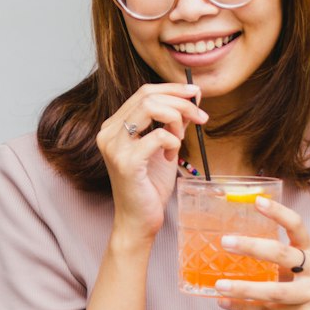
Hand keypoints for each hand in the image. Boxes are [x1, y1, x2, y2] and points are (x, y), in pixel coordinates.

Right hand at [96, 82, 208, 242]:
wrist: (139, 221)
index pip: (144, 92)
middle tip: (201, 117)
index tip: (196, 93)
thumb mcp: (164, 146)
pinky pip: (159, 136)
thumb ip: (174, 120)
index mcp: (114, 125)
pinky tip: (172, 157)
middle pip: (148, 95)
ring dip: (177, 119)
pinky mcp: (126, 162)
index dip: (172, 88)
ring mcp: (114, 146)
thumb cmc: (150, 185)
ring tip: (181, 139)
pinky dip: (174, 142)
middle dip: (181, 102)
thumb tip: (193, 95)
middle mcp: (108, 132)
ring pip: (151, 107)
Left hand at [214, 197, 309, 309]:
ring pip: (274, 290)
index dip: (278, 212)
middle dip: (252, 247)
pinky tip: (224, 302)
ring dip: (243, 287)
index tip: (257, 201)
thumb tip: (233, 241)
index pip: (297, 226)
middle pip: (282, 255)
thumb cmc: (302, 294)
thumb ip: (276, 258)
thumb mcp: (296, 270)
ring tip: (220, 284)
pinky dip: (243, 308)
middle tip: (226, 243)